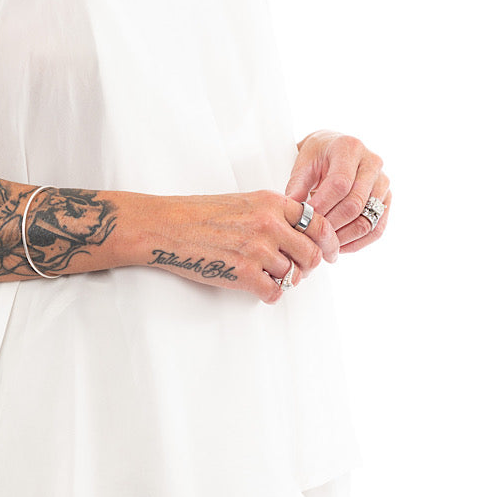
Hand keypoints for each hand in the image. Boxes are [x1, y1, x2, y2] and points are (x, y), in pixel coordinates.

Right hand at [143, 190, 338, 303]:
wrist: (167, 227)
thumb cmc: (199, 214)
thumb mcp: (244, 201)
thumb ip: (273, 213)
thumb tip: (299, 235)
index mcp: (272, 203)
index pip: (318, 223)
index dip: (328, 242)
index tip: (330, 252)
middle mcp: (269, 224)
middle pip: (311, 253)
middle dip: (308, 266)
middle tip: (299, 271)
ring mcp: (258, 250)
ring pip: (293, 275)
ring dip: (285, 280)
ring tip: (270, 277)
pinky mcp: (244, 274)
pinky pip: (275, 292)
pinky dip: (271, 295)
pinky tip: (261, 289)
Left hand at [285, 131, 391, 253]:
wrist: (335, 150)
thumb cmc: (317, 157)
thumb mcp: (303, 164)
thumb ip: (296, 187)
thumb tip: (293, 214)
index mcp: (349, 148)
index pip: (340, 183)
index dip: (322, 205)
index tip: (304, 219)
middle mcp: (372, 163)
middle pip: (355, 204)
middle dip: (331, 224)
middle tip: (312, 237)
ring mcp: (383, 182)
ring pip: (368, 220)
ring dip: (344, 237)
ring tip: (323, 245)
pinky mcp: (386, 200)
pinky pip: (377, 228)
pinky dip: (358, 243)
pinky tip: (339, 247)